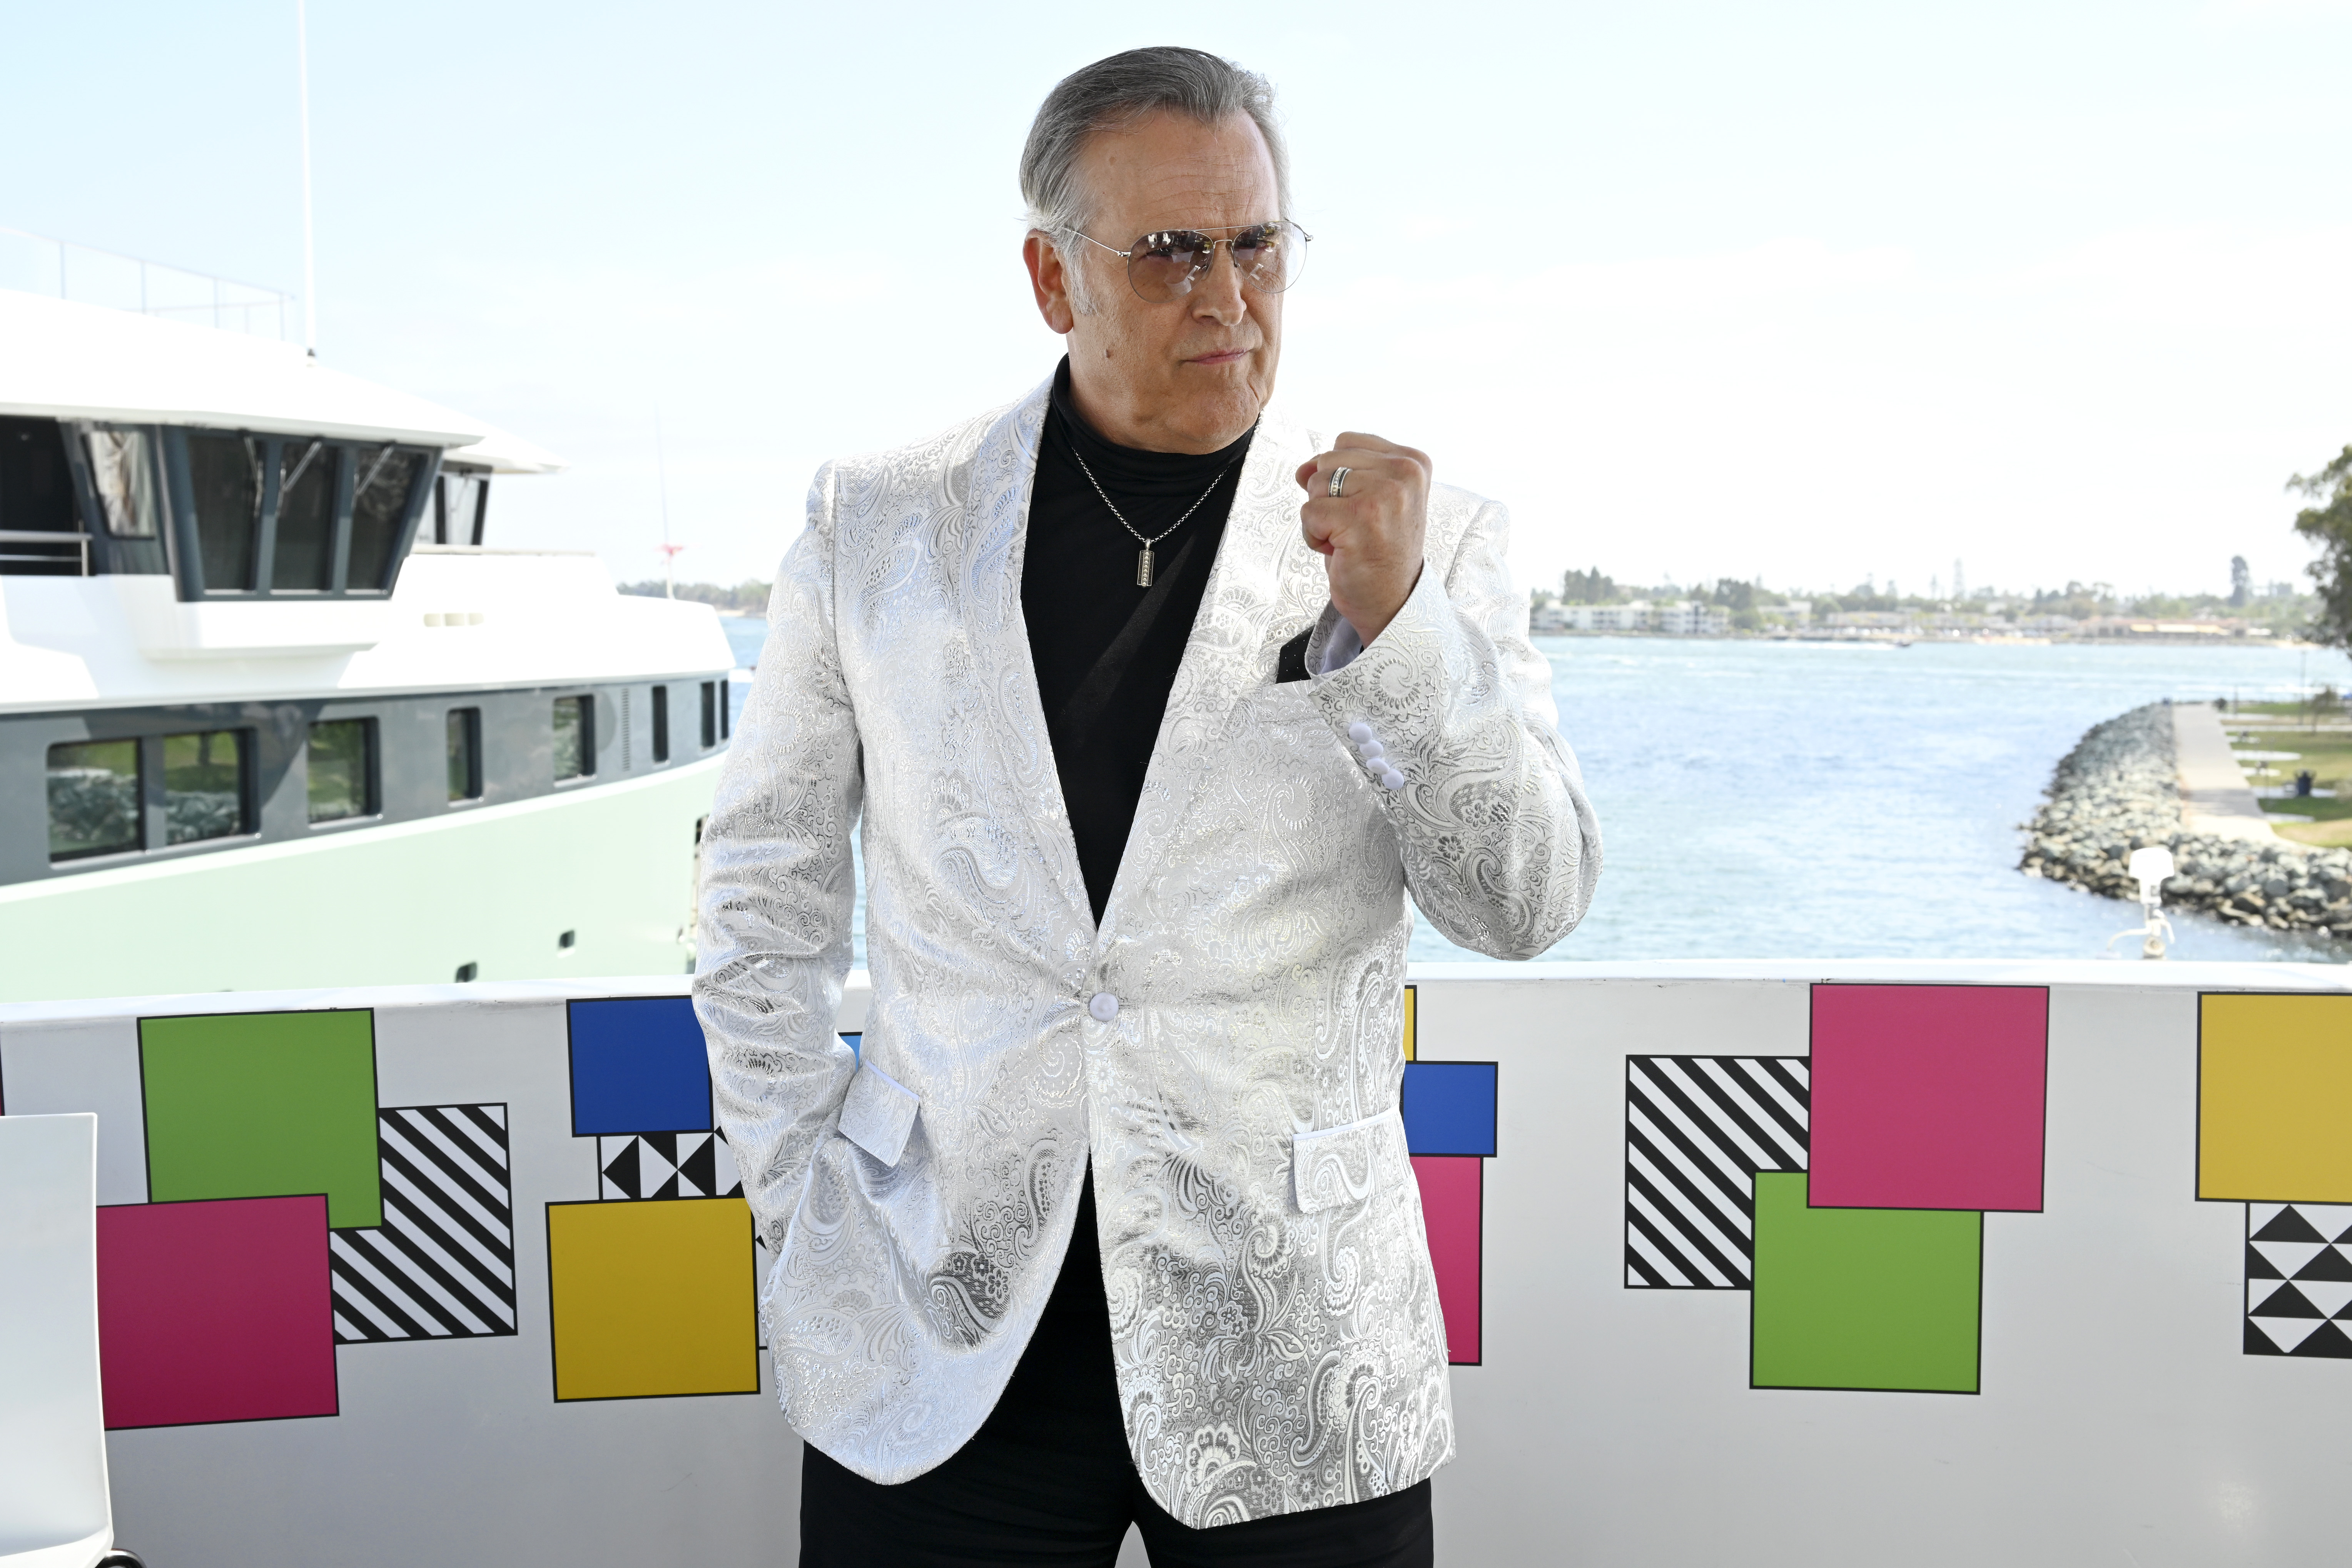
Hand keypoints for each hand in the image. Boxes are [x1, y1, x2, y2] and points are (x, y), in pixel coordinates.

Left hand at [1295, 433, 1427, 645]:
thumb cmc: (1379, 552)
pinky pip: (1309, 513)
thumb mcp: (1368, 499)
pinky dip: (1314, 536)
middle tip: (1356, 527)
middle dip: (1328, 497)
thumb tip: (1302, 469)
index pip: (1346, 442)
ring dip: (1321, 517)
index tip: (1364, 509)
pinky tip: (1341, 551)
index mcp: (1412, 461)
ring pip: (1315, 484)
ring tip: (1349, 538)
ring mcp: (1384, 493)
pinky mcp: (1361, 518)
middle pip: (1327, 460)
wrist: (1392, 602)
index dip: (1339, 477)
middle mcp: (1404, 472)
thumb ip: (1340, 472)